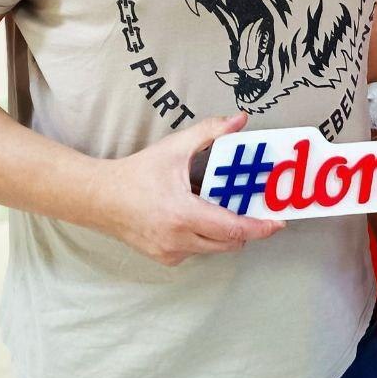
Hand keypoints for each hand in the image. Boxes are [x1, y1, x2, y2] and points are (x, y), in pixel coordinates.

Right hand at [93, 113, 283, 264]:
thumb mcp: (174, 148)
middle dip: (246, 229)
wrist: (99, 198)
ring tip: (226, 209)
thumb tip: (239, 120)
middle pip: (228, 243)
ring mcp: (170, 253)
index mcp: (183, 214)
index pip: (232, 229)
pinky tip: (198, 216)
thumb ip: (209, 132)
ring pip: (213, 248)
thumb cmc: (136, 174)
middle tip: (257, 210)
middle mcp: (178, 239)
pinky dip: (205, 237)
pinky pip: (196, 250)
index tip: (277, 223)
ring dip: (225, 233)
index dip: (259, 228)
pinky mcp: (164, 258)